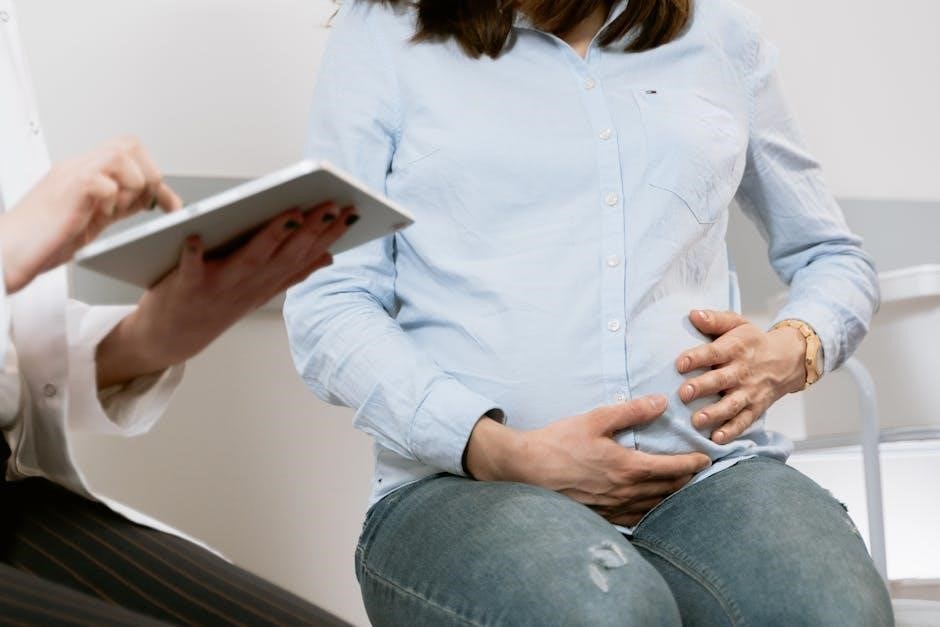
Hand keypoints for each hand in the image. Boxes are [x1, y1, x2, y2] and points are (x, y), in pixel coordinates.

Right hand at [0, 137, 180, 292]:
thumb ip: (118, 204)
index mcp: (86, 172)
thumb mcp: (92, 218)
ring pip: (122, 156)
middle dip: (149, 176)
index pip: (131, 154)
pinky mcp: (68, 190)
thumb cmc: (43, 240)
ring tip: (117, 211)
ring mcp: (72, 175)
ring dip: (132, 186)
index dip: (156, 176)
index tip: (170, 205)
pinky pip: (105, 181)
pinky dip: (113, 200)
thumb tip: (151, 200)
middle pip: (130, 144)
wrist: (6, 253)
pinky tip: (100, 215)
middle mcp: (79, 167)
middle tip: (143, 205)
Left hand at [95, 203, 356, 387]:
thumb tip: (329, 257)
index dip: (329, 236)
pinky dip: (192, 254)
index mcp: (267, 283)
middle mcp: (249, 285)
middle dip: (311, 230)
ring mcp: (219, 287)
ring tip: (292, 213)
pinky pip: (190, 269)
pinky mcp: (186, 287)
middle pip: (285, 254)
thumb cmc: (214, 305)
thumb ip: (292, 273)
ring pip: (251, 259)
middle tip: (332, 205)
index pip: (305, 256)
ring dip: (271, 237)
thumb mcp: (260, 292)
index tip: (351, 212)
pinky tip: (194, 235)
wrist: (169, 338)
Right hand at [465, 396, 711, 525]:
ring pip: (654, 506)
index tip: (706, 458)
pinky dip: (650, 510)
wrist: (527, 469)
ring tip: (681, 488)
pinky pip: (635, 517)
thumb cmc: (559, 442)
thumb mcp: (595, 419)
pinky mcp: (601, 515)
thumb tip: (660, 402)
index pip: (672, 469)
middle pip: (668, 490)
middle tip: (698, 471)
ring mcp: (613, 507)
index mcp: (628, 467)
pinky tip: (650, 505)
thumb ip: (630, 411)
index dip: (693, 464)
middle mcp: (625, 492)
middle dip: (687, 480)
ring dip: (672, 497)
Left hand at [676, 310, 805, 444]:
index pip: (714, 352)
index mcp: (735, 348)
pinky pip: (744, 421)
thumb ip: (715, 320)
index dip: (697, 358)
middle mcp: (742, 371)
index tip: (680, 364)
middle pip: (720, 380)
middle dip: (702, 387)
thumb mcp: (737, 323)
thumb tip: (693, 315)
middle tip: (683, 393)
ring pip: (731, 404)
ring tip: (697, 420)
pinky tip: (716, 439)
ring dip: (714, 413)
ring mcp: (749, 392)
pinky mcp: (755, 408)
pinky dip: (731, 431)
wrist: (788, 359)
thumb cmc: (752, 341)